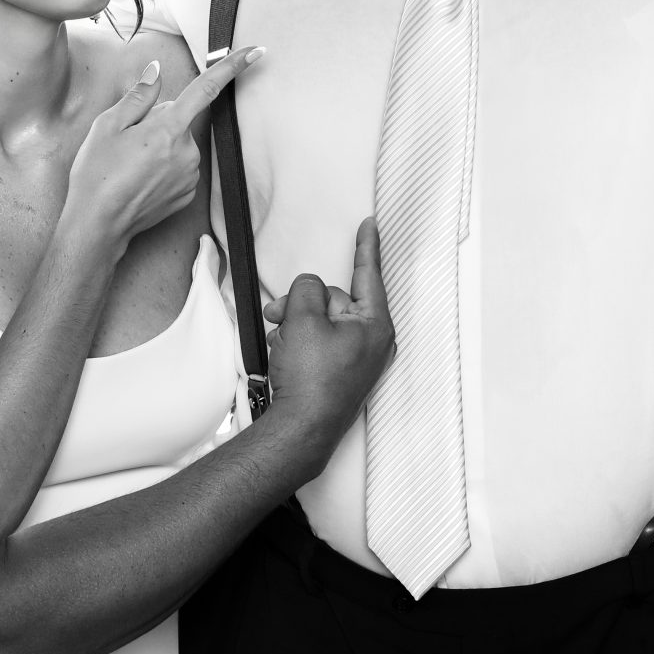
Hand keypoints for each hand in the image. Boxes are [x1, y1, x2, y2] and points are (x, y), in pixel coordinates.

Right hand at [63, 47, 260, 248]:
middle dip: (157, 123)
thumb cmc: (96, 175)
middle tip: (127, 142)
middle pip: (178, 120)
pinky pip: (180, 168)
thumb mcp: (107, 126)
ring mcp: (190, 175)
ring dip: (159, 147)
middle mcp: (187, 151)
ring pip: (178, 145)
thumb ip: (138, 96)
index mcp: (167, 129)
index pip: (206, 89)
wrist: (97, 225)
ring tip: (130, 165)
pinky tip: (140, 180)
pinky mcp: (187, 194)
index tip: (256, 52)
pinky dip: (163, 168)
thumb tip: (156, 72)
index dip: (232, 67)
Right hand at [260, 218, 394, 450]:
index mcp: (375, 324)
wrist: (300, 429)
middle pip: (334, 299)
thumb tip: (311, 288)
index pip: (368, 274)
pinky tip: (285, 356)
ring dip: (295, 325)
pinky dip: (299, 343)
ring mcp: (357, 359)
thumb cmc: (310, 379)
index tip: (370, 223)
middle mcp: (372, 341)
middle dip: (302, 303)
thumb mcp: (304, 320)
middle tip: (278, 315)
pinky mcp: (340, 373)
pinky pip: (318, 342)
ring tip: (281, 343)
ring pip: (321, 321)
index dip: (366, 245)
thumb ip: (308, 290)